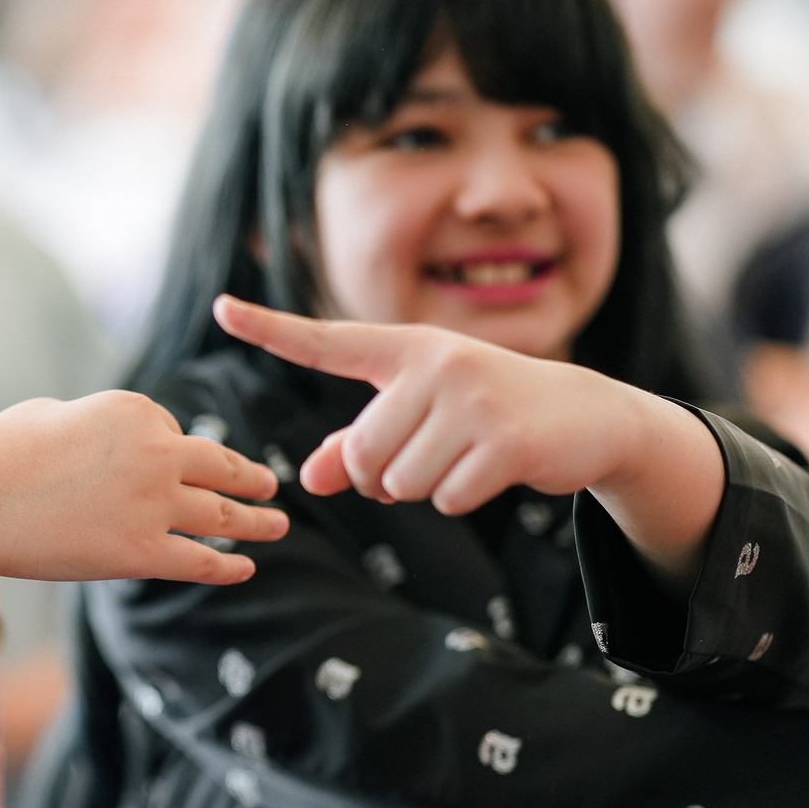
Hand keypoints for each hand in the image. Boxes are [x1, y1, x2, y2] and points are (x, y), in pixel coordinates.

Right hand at [0, 389, 284, 584]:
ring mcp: (153, 504)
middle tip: (269, 485)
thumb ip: (98, 429)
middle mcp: (157, 453)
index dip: (166, 454)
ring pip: (222, 515)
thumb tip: (114, 453)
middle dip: (249, 478)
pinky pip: (199, 561)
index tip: (155, 471)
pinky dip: (228, 566)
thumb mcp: (57, 414)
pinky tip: (245, 568)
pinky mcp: (140, 552)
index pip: (171, 434)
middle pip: (219, 467)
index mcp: (137, 411)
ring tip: (277, 525)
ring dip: (256, 522)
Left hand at [213, 293, 722, 584]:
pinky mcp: (505, 440)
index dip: (270, 329)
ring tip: (464, 456)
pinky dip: (462, 498)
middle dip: (383, 476)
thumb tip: (307, 479)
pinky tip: (492, 469)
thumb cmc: (488, 412)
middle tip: (430, 454)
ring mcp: (472, 399)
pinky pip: (446, 499)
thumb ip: (358, 442)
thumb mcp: (422, 416)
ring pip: (399, 482)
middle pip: (360, 454)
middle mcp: (436, 363)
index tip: (221, 309)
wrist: (587, 415)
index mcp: (408, 349)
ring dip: (424, 489)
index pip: (327, 340)